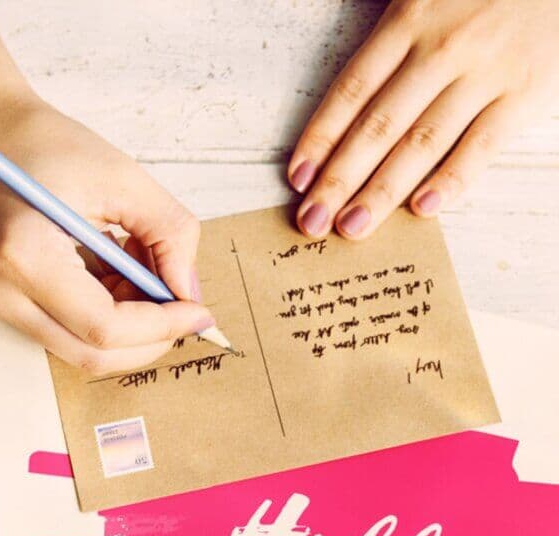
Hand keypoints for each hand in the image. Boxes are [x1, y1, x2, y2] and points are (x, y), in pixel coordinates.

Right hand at [0, 92, 214, 373]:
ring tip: (139, 266)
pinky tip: (113, 268)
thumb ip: (169, 234)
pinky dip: (100, 311)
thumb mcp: (122, 176)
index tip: (197, 312)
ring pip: (77, 345)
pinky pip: (60, 326)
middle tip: (181, 304)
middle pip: (89, 352)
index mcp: (24, 254)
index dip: (160, 327)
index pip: (103, 326)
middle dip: (147, 337)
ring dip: (125, 323)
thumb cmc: (41, 141)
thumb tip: (188, 293)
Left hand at [288, 0, 558, 237]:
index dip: (320, 138)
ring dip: (382, 190)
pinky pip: (483, 142)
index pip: (351, 91)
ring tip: (352, 226)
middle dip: (339, 179)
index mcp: (407, 22)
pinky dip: (452, 178)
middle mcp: (440, 50)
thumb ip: (388, 43)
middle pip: (378, 125)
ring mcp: (484, 72)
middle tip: (312, 221)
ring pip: (422, 141)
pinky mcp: (526, 90)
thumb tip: (348, 104)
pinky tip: (422, 208)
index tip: (297, 180)